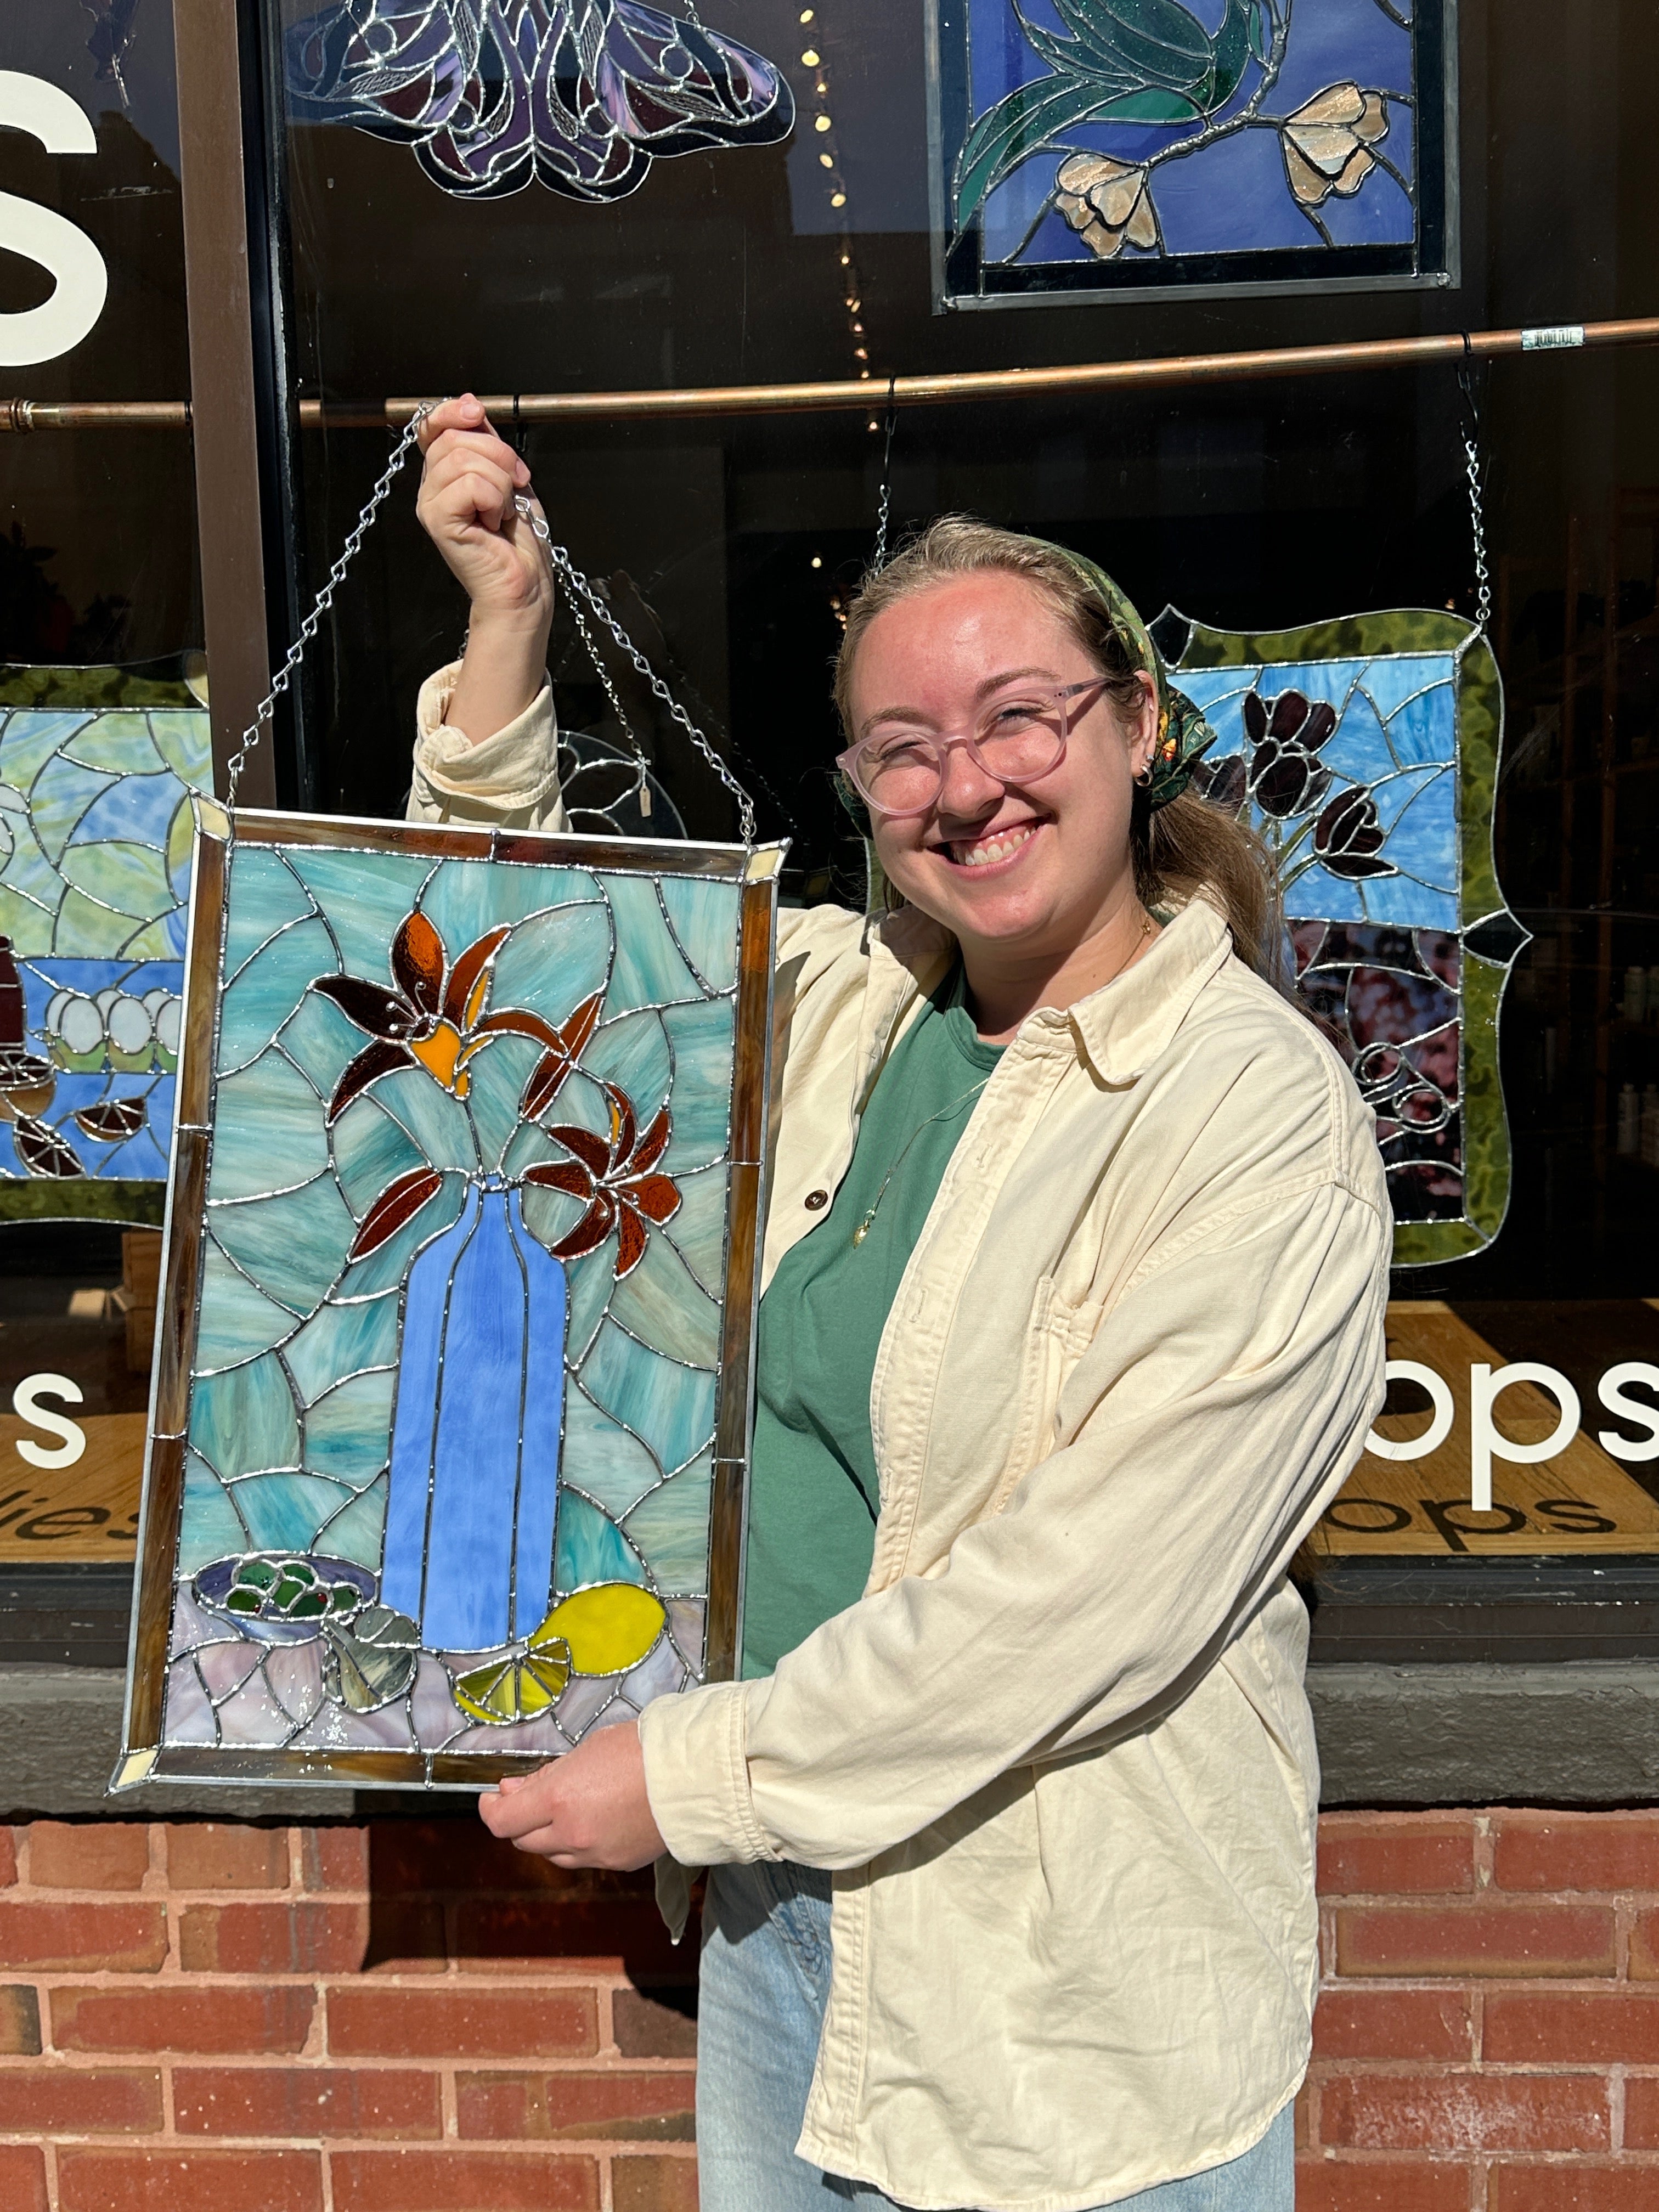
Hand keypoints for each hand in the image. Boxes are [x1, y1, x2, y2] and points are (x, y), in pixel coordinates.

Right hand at [415, 394, 553, 744]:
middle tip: (515, 487)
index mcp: (446, 473)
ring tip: (504, 510)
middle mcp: (431, 487)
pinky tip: (495, 521)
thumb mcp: (508, 476)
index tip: (477, 412)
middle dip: (499, 455)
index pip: (434, 425)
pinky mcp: (438, 521)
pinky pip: (470, 484)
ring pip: (463, 459)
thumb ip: (487, 441)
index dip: (453, 411)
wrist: (524, 585)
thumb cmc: (518, 541)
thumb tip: (469, 404)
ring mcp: (430, 505)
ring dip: (501, 482)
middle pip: (455, 438)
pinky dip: (496, 499)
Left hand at [479, 1720, 666, 1870]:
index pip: (502, 1821)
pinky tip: (594, 1819)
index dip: (490, 1810)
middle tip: (526, 1797)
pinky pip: (583, 1858)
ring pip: (553, 1854)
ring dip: (547, 1834)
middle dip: (519, 1819)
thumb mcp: (586, 1751)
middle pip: (523, 1840)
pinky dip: (578, 1843)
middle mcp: (571, 1834)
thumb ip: (547, 1776)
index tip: (492, 1798)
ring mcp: (595, 1854)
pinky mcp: (618, 1864)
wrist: (694, 1774)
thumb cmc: (643, 1750)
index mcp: (559, 1800)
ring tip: (564, 1807)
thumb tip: (514, 1790)